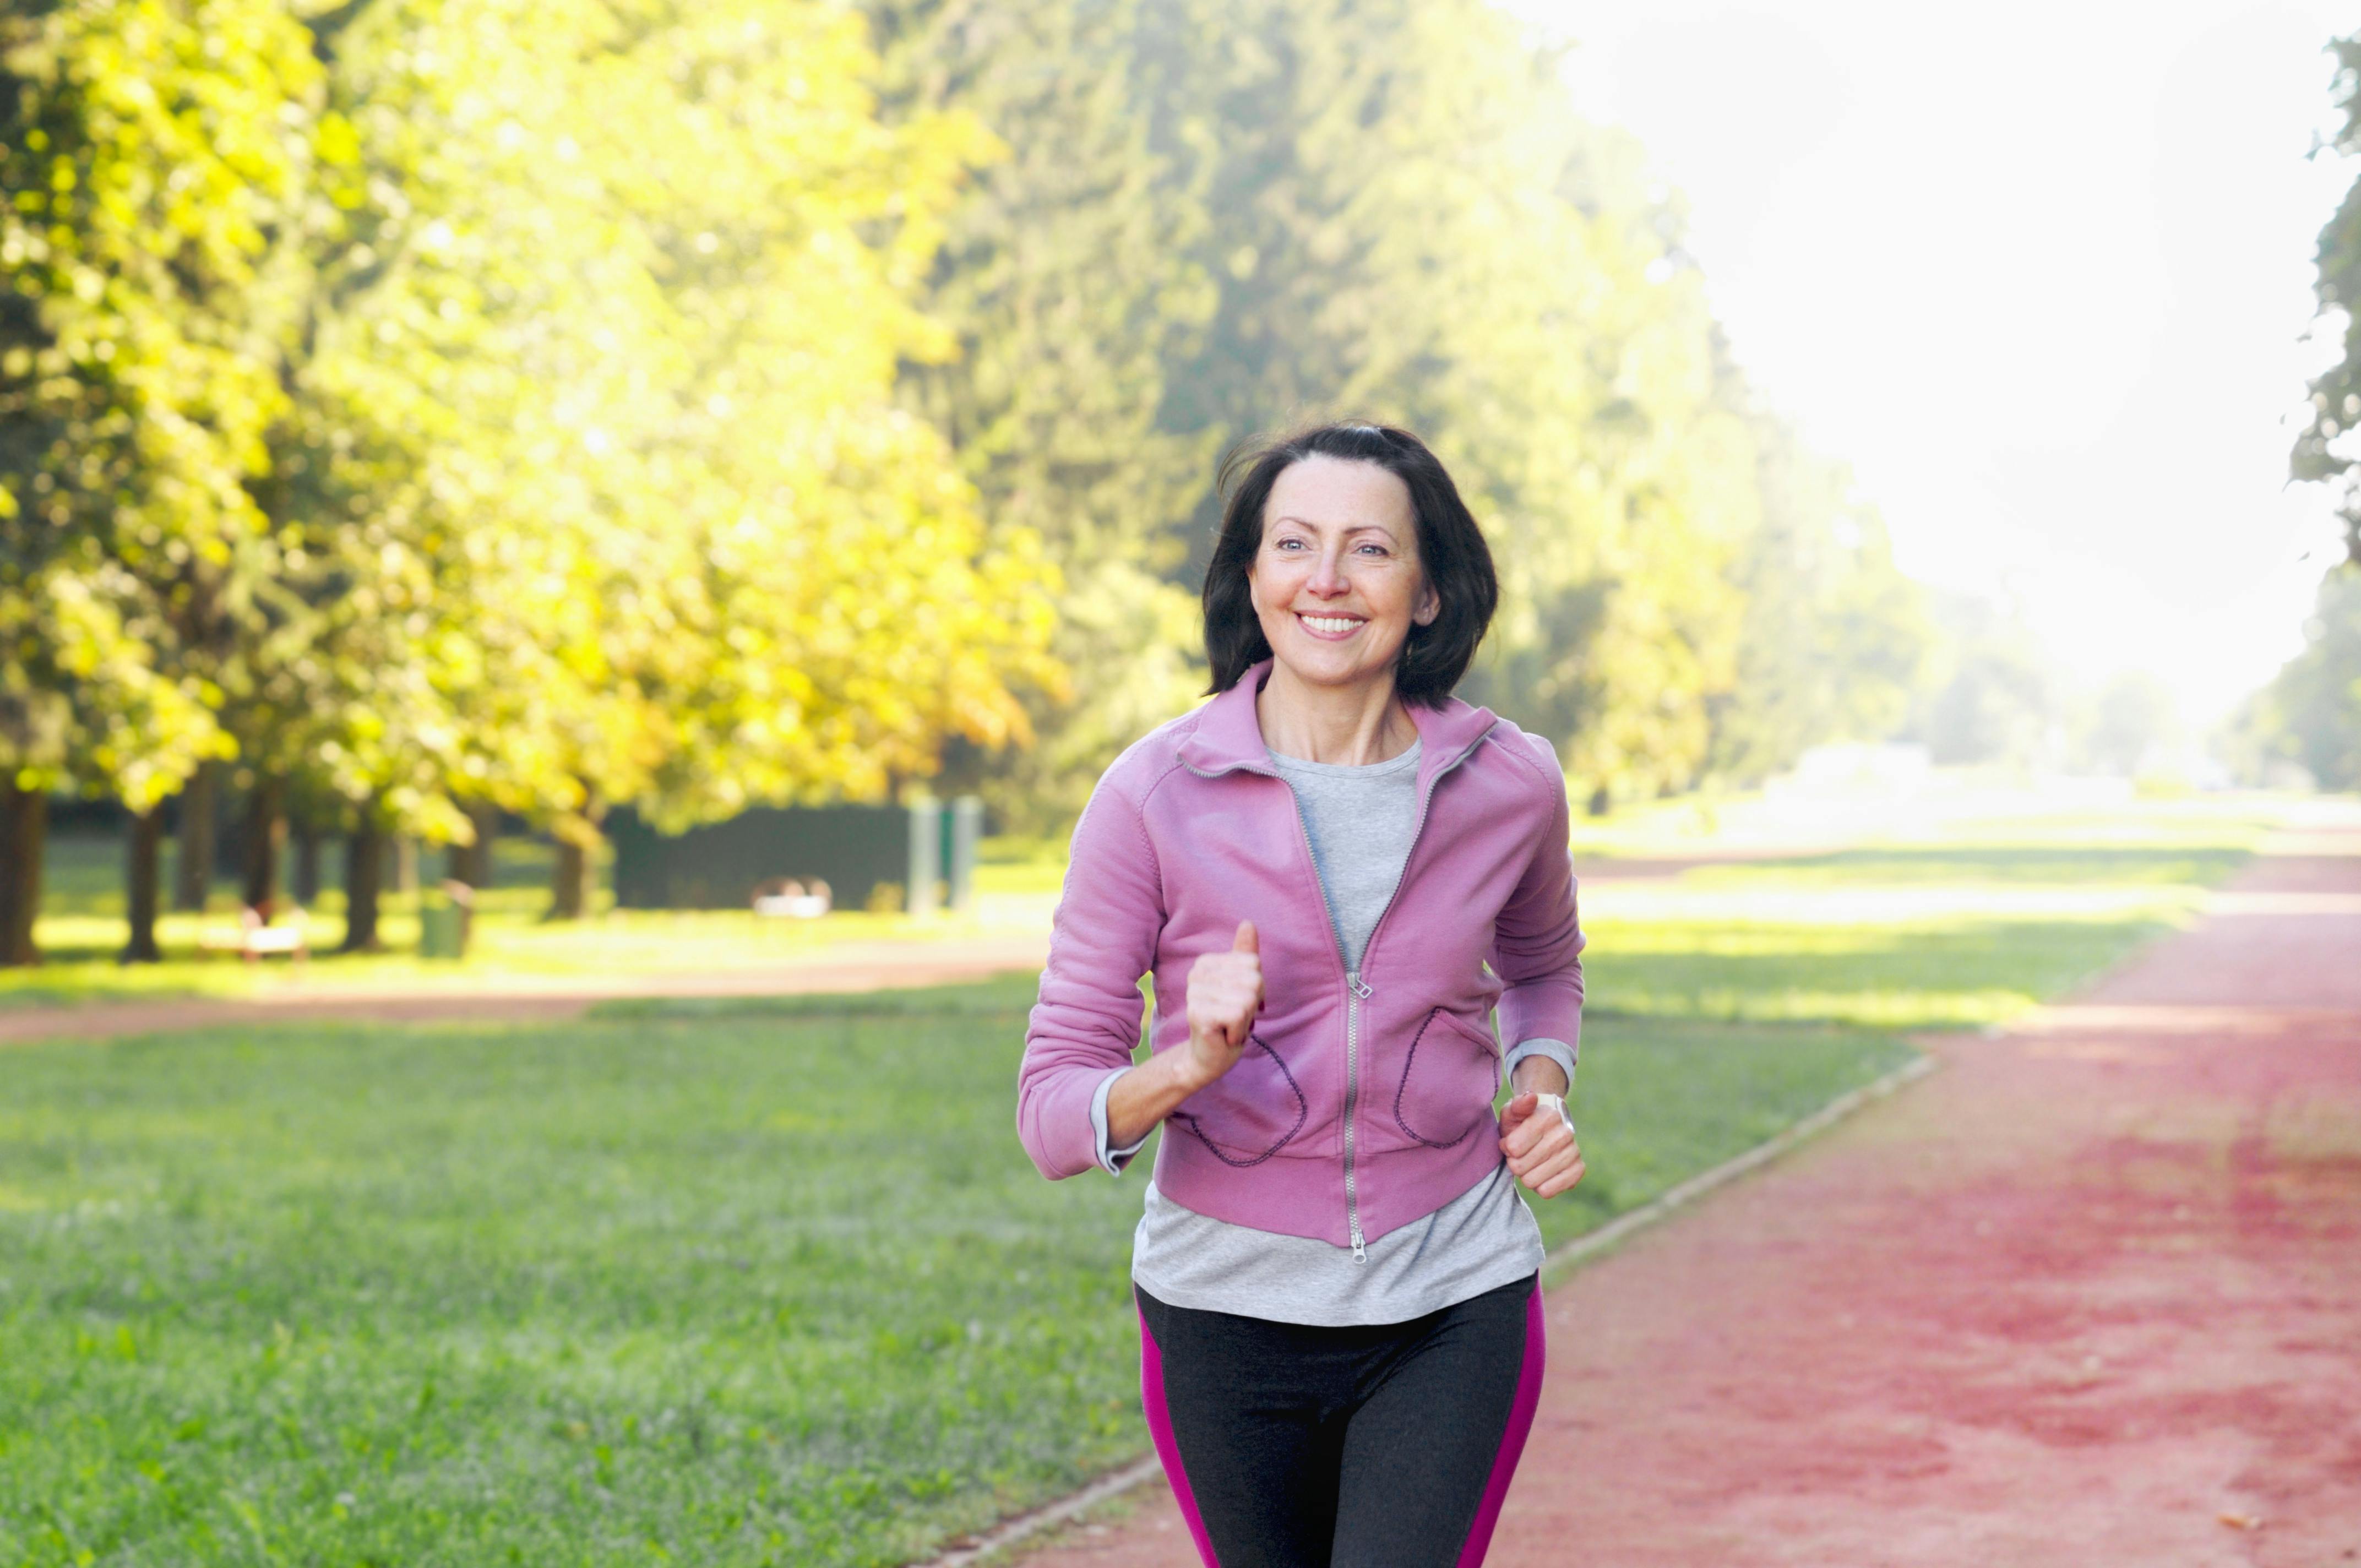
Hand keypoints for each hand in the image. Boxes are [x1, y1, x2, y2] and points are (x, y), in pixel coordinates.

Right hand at [1181, 921, 1263, 1089]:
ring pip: (1248, 999)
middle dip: (1252, 1006)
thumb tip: (1248, 923)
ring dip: (1245, 1021)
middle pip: (1253, 980)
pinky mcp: (1197, 1013)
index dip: (1257, 989)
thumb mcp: (1242, 985)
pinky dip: (1238, 1031)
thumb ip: (1245, 954)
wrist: (1208, 1056)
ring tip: (1229, 1026)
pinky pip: (1239, 1015)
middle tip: (1235, 1018)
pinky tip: (1225, 1036)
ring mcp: (1194, 993)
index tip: (1240, 1003)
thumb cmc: (1228, 1020)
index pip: (1253, 964)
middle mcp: (1196, 973)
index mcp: (1207, 962)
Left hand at [1499, 1091, 1584, 1196]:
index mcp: (1548, 1116)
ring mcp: (1573, 1152)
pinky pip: (1547, 1191)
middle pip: (1519, 1167)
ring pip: (1532, 1181)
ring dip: (1526, 1175)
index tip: (1511, 1142)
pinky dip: (1540, 1186)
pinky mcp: (1578, 1170)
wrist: (1546, 1132)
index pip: (1512, 1148)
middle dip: (1515, 1163)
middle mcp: (1565, 1133)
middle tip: (1520, 1155)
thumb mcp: (1512, 1113)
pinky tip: (1542, 1174)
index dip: (1507, 1148)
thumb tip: (1530, 1097)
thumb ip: (1517, 1106)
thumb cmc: (1522, 1124)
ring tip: (1530, 1163)